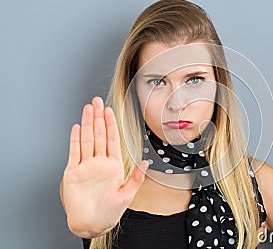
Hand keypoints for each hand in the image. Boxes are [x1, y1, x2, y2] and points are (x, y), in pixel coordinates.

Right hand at [61, 96, 147, 237]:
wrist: (91, 224)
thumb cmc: (109, 212)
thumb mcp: (127, 195)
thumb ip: (136, 178)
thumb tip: (147, 163)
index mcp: (113, 166)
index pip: (112, 140)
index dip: (111, 124)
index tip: (109, 111)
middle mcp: (99, 163)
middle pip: (99, 135)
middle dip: (98, 117)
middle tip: (96, 101)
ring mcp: (86, 166)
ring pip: (86, 140)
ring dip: (87, 124)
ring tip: (87, 108)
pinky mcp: (73, 173)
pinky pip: (74, 153)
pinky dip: (74, 140)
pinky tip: (76, 128)